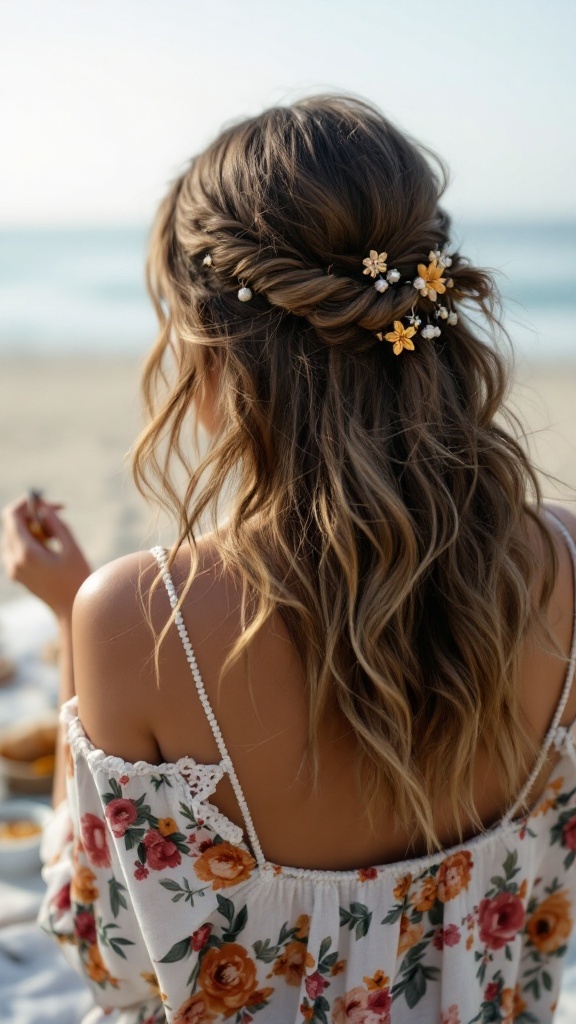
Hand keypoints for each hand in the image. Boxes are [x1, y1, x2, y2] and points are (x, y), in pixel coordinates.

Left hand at [1, 495, 90, 619]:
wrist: (70, 610)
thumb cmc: (76, 580)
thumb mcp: (71, 548)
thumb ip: (56, 524)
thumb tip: (44, 508)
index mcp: (25, 553)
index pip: (12, 516)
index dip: (27, 503)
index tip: (46, 502)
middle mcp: (13, 560)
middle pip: (13, 524)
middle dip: (33, 514)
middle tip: (58, 513)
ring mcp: (12, 568)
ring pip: (15, 535)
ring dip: (33, 527)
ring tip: (56, 535)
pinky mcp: (16, 573)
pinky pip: (17, 547)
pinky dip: (31, 540)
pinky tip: (50, 547)